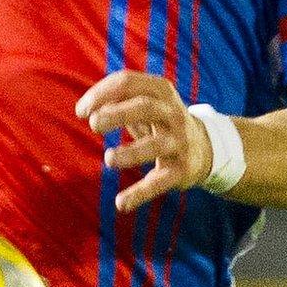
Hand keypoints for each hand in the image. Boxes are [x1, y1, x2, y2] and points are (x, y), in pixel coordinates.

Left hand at [74, 71, 211, 213]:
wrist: (205, 147)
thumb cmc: (160, 120)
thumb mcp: (144, 101)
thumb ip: (117, 98)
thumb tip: (85, 109)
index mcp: (160, 91)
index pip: (128, 82)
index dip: (101, 94)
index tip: (81, 111)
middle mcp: (173, 114)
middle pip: (145, 108)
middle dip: (117, 114)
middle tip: (93, 125)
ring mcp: (179, 142)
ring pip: (155, 146)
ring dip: (130, 154)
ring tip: (109, 159)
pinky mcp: (181, 171)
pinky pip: (159, 182)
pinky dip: (139, 194)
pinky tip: (121, 203)